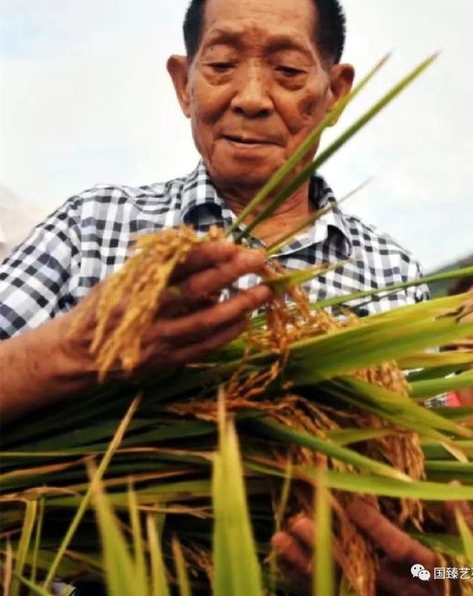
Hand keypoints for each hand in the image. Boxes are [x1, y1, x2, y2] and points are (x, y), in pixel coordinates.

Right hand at [57, 240, 271, 377]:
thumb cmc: (103, 308)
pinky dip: (227, 333)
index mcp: (135, 286)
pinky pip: (203, 347)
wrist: (78, 355)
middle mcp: (147, 313)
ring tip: (263, 291)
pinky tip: (245, 319)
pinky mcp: (165, 361)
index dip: (206, 253)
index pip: (176, 265)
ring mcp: (158, 340)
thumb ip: (155, 265)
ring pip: (205, 322)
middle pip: (196, 291)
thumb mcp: (122, 278)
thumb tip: (197, 246)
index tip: (232, 243)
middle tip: (258, 259)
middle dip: (230, 273)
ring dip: (238, 306)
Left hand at [272, 497, 453, 595]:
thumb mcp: (461, 554)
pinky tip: (280, 556)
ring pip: (334, 581)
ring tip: (280, 536)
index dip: (376, 529)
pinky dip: (299, 577)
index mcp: (422, 569)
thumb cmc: (453, 581)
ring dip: (304, 561)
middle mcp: (393, 586)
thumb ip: (454, 521)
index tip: (354, 506)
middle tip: (300, 520)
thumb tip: (452, 482)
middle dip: (326, 544)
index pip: (397, 549)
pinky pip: (323, 593)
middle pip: (356, 565)